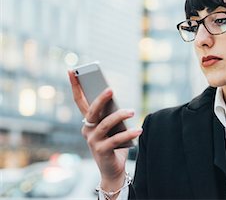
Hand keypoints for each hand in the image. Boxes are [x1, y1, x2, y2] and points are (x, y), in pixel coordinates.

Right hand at [68, 70, 142, 187]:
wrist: (113, 170)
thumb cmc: (115, 143)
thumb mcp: (113, 126)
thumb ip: (111, 113)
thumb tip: (115, 98)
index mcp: (89, 122)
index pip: (80, 101)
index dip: (75, 86)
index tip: (71, 70)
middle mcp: (87, 130)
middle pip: (92, 111)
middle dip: (100, 99)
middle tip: (111, 89)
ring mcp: (93, 141)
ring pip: (105, 124)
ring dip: (119, 116)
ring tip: (132, 111)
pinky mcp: (102, 151)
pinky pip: (116, 140)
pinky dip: (128, 134)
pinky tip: (139, 129)